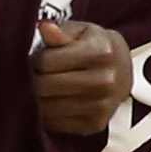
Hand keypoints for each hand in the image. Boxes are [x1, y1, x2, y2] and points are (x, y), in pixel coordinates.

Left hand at [31, 20, 128, 135]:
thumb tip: (44, 27)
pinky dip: (45, 115)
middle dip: (31, 80)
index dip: (32, 59)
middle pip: (45, 86)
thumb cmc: (96, 47)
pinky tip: (48, 102)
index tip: (32, 58)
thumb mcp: (82, 32)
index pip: (46, 62)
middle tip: (28, 75)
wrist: (122, 72)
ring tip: (36, 88)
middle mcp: (105, 80)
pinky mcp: (95, 124)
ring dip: (34, 99)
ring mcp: (101, 105)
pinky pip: (56, 124)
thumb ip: (61, 31)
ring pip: (48, 108)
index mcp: (101, 52)